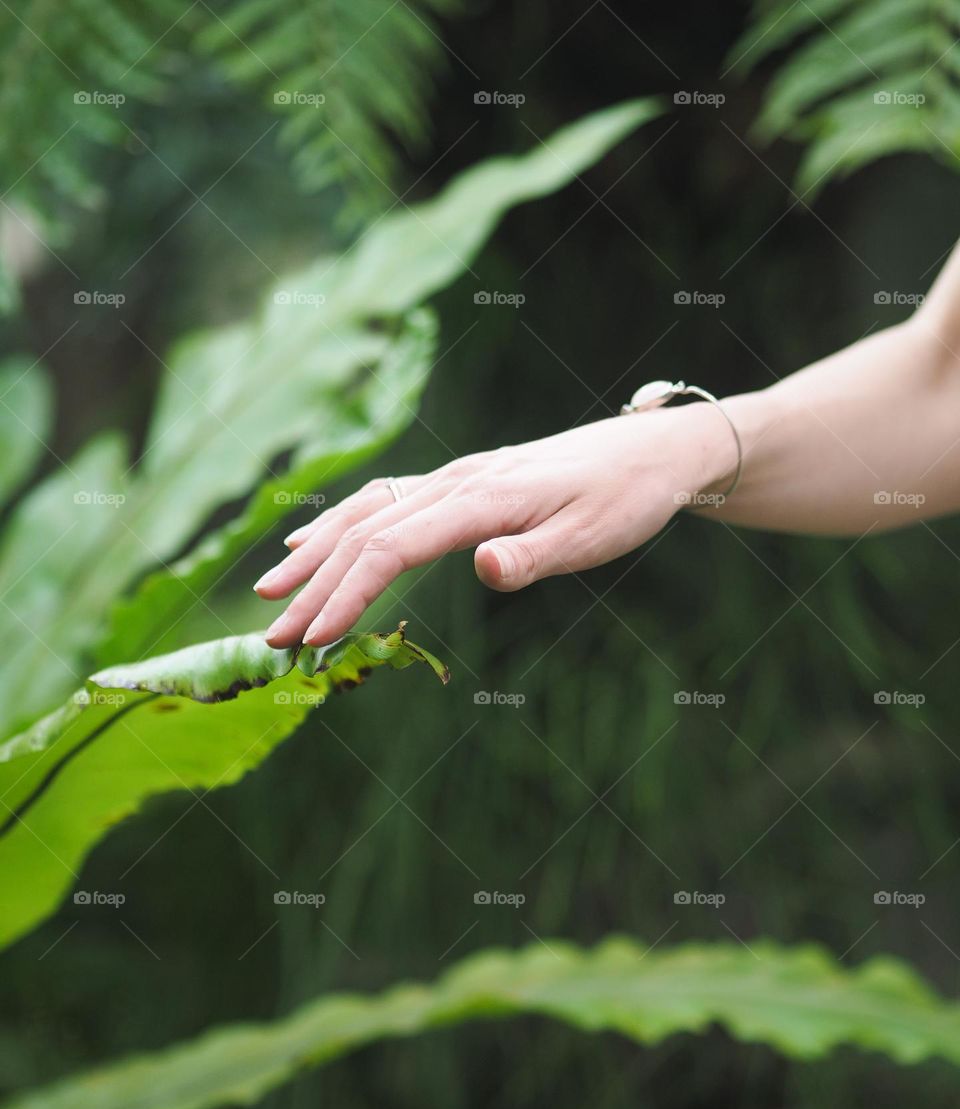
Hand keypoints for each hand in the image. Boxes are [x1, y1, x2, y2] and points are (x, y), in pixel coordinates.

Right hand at [254, 405, 735, 647]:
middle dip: (314, 585)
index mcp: (483, 498)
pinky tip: (313, 542)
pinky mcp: (457, 483)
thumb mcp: (594, 535)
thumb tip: (485, 568)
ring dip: (315, 551)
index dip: (347, 593)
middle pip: (366, 531)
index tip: (312, 637)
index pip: (394, 547)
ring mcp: (452, 477)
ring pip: (365, 511)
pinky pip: (384, 499)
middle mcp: (456, 480)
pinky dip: (341, 522)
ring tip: (270, 591)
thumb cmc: (623, 500)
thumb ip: (536, 555)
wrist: (647, 453)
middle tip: (272, 637)